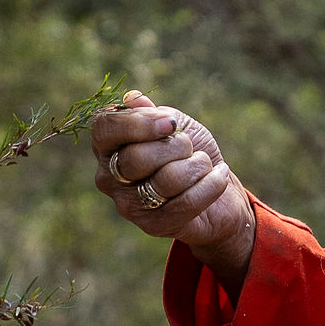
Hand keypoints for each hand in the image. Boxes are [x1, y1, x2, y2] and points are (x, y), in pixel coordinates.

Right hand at [90, 92, 254, 295]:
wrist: (217, 188)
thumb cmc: (189, 151)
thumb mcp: (174, 123)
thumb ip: (152, 113)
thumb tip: (133, 99)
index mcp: (108, 146)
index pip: (104, 129)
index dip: (138, 123)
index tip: (170, 124)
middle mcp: (108, 178)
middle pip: (136, 158)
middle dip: (175, 146)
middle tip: (189, 146)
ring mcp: (128, 205)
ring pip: (166, 180)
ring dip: (196, 165)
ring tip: (203, 164)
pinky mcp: (153, 226)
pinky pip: (187, 202)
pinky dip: (212, 183)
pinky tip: (220, 176)